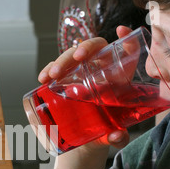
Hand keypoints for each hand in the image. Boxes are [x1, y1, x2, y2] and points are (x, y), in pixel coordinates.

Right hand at [39, 26, 132, 150]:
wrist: (86, 138)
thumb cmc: (105, 130)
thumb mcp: (114, 134)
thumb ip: (118, 137)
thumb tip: (115, 136)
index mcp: (117, 77)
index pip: (125, 52)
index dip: (126, 39)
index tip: (120, 30)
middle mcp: (98, 70)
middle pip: (94, 49)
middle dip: (85, 48)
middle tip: (78, 58)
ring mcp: (79, 73)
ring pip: (71, 55)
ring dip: (62, 60)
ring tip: (53, 75)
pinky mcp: (63, 80)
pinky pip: (55, 68)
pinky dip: (48, 70)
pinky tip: (43, 78)